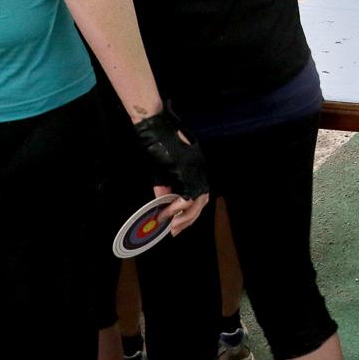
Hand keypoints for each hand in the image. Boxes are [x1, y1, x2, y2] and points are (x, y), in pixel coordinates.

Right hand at [132, 106, 208, 234]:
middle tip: (175, 230)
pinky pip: (187, 196)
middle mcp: (200, 171)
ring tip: (172, 226)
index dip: (191, 212)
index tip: (179, 224)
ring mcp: (196, 170)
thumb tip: (162, 204)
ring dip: (185, 216)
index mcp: (196, 170)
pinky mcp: (188, 171)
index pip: (200, 196)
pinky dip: (177, 208)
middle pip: (202, 202)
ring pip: (197, 202)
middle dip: (189, 219)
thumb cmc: (157, 146)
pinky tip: (167, 213)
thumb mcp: (161, 172)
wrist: (155, 128)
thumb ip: (164, 188)